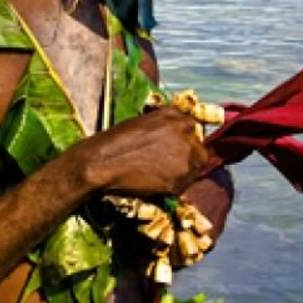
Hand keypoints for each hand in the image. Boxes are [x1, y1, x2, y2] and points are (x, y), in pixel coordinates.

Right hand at [80, 105, 212, 197]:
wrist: (102, 162)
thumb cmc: (117, 141)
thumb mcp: (145, 122)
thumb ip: (167, 126)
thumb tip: (180, 136)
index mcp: (176, 117)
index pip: (196, 129)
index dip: (188, 140)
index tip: (179, 148)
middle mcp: (185, 134)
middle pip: (200, 150)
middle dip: (189, 158)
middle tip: (169, 165)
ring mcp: (184, 157)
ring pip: (195, 169)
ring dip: (184, 173)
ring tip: (161, 175)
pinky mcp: (178, 179)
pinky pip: (185, 184)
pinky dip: (175, 186)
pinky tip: (156, 183)